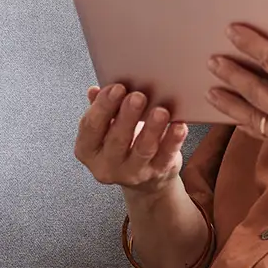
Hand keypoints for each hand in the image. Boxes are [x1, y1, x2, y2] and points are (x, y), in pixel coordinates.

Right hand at [73, 84, 188, 193]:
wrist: (146, 180)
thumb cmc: (124, 145)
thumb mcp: (106, 128)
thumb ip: (101, 109)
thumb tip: (95, 91)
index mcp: (88, 149)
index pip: (90, 127)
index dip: (102, 106)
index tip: (115, 88)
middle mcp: (107, 165)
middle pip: (116, 139)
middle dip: (127, 116)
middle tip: (138, 97)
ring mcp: (133, 173)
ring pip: (142, 150)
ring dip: (151, 129)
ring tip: (160, 111)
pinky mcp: (157, 173)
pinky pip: (166, 156)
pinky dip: (173, 140)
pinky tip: (178, 126)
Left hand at [207, 11, 267, 182]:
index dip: (251, 43)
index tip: (233, 30)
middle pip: (255, 89)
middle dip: (231, 72)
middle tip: (211, 58)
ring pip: (252, 117)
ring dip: (230, 102)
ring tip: (211, 88)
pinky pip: (263, 135)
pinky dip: (246, 124)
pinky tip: (236, 116)